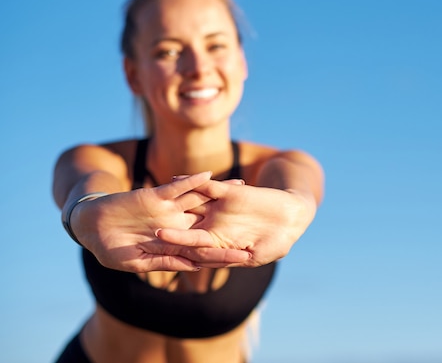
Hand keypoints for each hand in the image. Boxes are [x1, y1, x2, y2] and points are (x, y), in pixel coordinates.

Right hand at [73, 172, 249, 271]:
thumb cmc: (111, 249)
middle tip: (255, 219)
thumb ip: (166, 261)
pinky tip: (210, 176)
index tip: (245, 256)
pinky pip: (178, 186)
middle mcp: (176, 224)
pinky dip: (192, 181)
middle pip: (210, 221)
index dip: (224, 250)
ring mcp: (168, 209)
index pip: (204, 248)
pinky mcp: (156, 195)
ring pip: (199, 199)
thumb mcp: (137, 261)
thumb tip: (193, 267)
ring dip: (219, 192)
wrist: (90, 227)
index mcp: (174, 243)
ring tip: (242, 186)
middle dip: (231, 220)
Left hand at [155, 178, 316, 266]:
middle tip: (145, 222)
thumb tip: (213, 266)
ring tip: (152, 197)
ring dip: (174, 201)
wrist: (291, 218)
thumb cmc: (277, 243)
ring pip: (191, 203)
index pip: (191, 244)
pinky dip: (192, 182)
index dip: (175, 242)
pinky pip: (206, 186)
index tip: (158, 240)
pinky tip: (174, 179)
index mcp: (218, 243)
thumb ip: (234, 259)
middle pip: (185, 223)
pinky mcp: (228, 192)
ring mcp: (219, 208)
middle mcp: (214, 225)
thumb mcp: (256, 256)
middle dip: (167, 222)